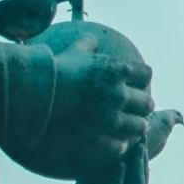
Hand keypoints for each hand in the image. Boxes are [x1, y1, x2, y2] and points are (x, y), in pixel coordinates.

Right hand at [34, 45, 151, 175]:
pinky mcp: (99, 135)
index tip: (138, 83)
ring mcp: (110, 116)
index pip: (145, 75)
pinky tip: (120, 143)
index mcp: (117, 70)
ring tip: (136, 128)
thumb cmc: (55, 71)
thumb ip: (87, 45)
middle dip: (144, 106)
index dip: (142, 80)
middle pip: (146, 102)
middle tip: (140, 108)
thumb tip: (92, 39)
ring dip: (137, 127)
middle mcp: (118, 93)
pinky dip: (122, 144)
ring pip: (139, 126)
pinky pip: (122, 144)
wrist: (37, 93)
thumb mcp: (73, 52)